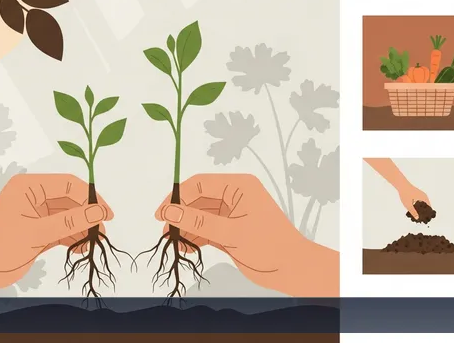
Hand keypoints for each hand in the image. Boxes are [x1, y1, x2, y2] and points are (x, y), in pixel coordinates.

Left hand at [0, 173, 113, 296]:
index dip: (90, 197)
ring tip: (92, 243)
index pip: (68, 184)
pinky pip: (62, 229)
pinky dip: (73, 238)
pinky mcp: (38, 230)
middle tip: (102, 232)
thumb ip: (70, 222)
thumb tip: (99, 212)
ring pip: (68, 215)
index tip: (106, 214)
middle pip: (71, 200)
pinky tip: (80, 249)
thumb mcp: (37, 232)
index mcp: (29, 186)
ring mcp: (36, 214)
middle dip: (87, 215)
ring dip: (81, 228)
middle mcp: (34, 196)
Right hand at [154, 174, 337, 296]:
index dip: (177, 197)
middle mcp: (233, 196)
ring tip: (175, 243)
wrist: (292, 270)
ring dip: (185, 228)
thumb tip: (169, 211)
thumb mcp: (231, 232)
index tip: (161, 213)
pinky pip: (205, 229)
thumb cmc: (269, 245)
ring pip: (199, 216)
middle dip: (180, 215)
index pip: (199, 184)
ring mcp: (231, 214)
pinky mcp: (230, 231)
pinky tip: (187, 248)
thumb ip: (198, 221)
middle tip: (164, 231)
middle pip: (197, 199)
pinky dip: (195, 237)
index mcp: (238, 186)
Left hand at [397, 183, 430, 219]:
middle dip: (424, 212)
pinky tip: (415, 209)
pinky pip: (421, 201)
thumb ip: (413, 212)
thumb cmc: (405, 194)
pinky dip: (419, 205)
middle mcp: (424, 196)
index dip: (427, 214)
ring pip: (424, 204)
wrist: (401, 185)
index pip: (429, 208)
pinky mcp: (418, 194)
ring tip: (418, 214)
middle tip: (421, 218)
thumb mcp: (408, 205)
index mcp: (424, 199)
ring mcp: (421, 195)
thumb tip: (417, 218)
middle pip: (427, 206)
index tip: (425, 218)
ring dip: (421, 209)